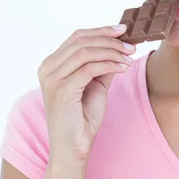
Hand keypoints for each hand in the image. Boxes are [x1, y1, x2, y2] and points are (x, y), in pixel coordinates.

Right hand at [37, 24, 134, 166]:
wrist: (73, 148)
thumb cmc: (82, 118)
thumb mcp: (95, 84)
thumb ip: (102, 64)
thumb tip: (119, 45)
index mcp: (51, 64)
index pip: (77, 37)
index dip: (101, 30)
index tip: (123, 30)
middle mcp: (47, 68)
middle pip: (81, 40)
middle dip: (109, 40)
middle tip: (131, 45)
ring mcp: (52, 79)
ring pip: (86, 52)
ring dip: (112, 52)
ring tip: (130, 57)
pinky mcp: (61, 90)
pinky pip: (89, 68)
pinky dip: (109, 64)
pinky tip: (123, 67)